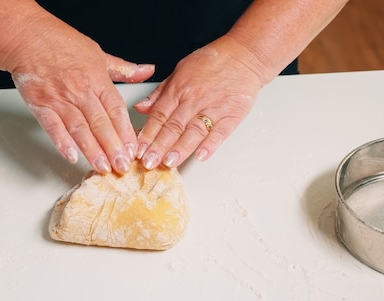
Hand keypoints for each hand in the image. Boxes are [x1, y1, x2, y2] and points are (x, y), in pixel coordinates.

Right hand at [5, 18, 153, 173]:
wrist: (26, 36)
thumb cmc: (60, 43)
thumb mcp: (99, 54)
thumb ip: (123, 69)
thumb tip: (148, 70)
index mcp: (97, 79)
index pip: (116, 110)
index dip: (126, 131)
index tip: (133, 149)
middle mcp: (80, 91)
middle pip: (101, 124)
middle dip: (113, 148)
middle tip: (122, 166)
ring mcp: (60, 99)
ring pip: (80, 129)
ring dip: (93, 151)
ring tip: (103, 167)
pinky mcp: (40, 105)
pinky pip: (53, 127)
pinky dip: (62, 142)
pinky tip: (72, 156)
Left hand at [133, 35, 262, 169]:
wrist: (245, 55)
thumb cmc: (212, 61)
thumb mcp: (180, 70)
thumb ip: (160, 93)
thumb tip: (141, 108)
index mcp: (179, 89)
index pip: (159, 115)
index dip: (147, 134)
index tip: (139, 150)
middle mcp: (194, 99)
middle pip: (173, 126)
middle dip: (159, 147)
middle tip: (149, 162)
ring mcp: (214, 107)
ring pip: (194, 131)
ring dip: (180, 148)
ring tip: (169, 163)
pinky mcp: (232, 114)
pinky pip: (220, 132)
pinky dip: (211, 144)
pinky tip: (201, 155)